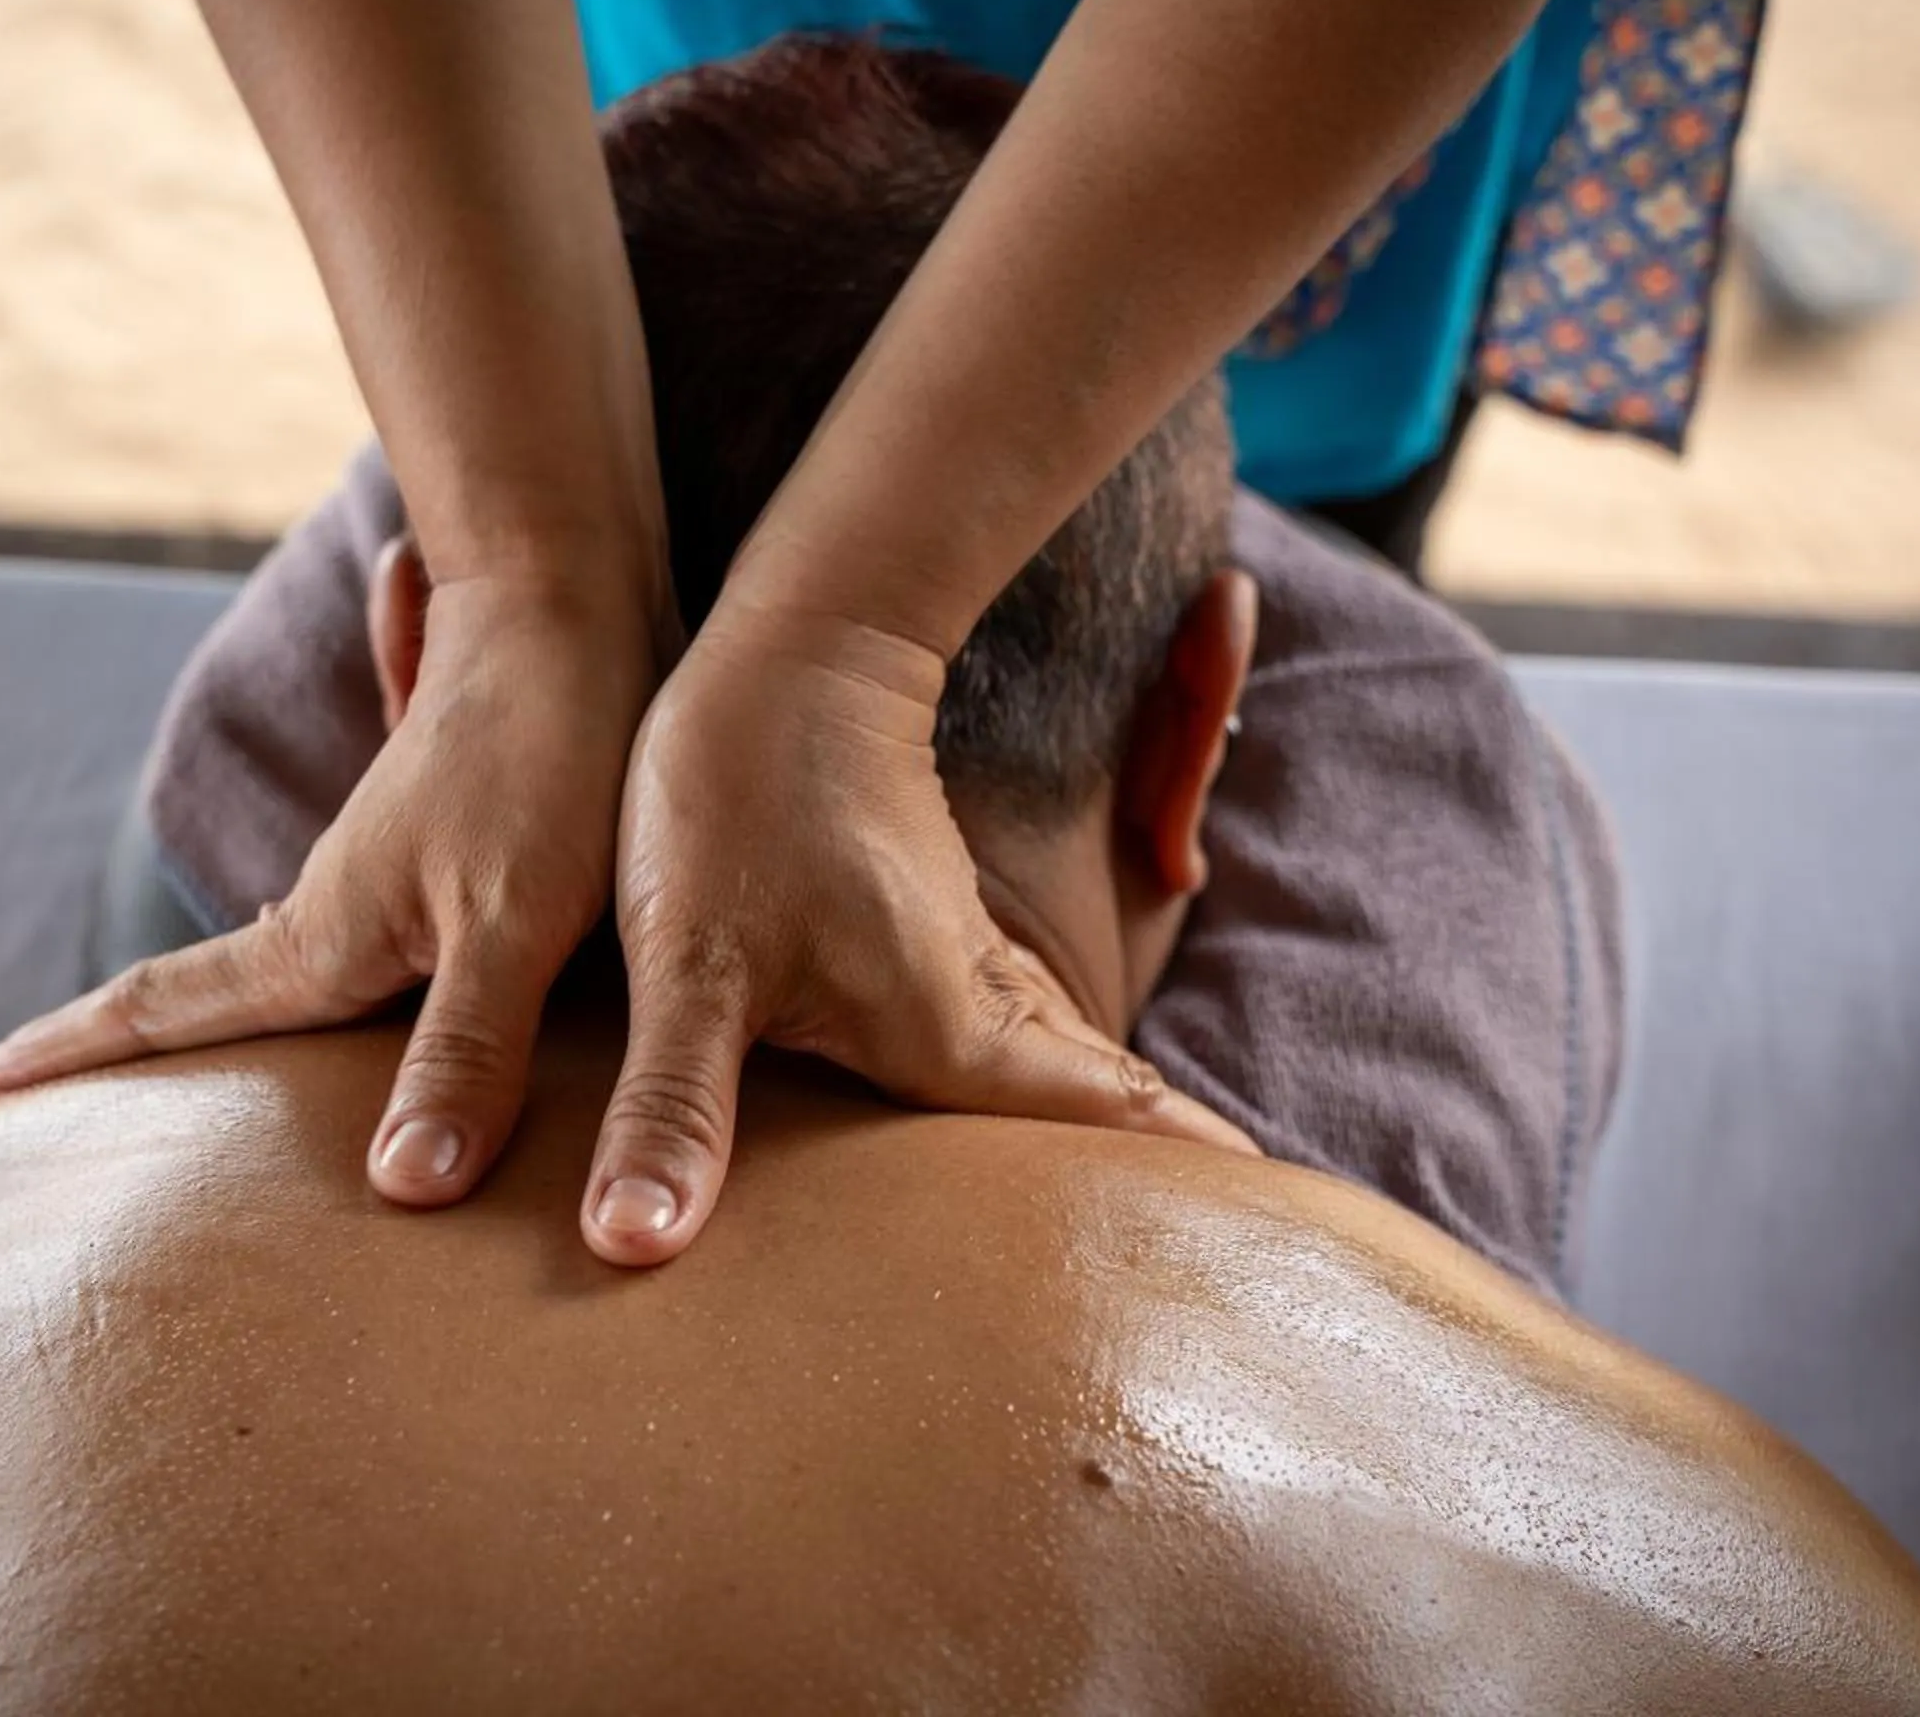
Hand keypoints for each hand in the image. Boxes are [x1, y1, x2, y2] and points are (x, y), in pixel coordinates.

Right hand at [0, 568, 660, 1205]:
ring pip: (299, 958)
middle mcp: (343, 903)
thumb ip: (465, 1049)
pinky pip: (382, 920)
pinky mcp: (463, 842)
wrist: (573, 600)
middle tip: (55, 1105)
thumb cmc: (552, 762)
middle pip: (219, 992)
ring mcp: (396, 867)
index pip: (173, 1003)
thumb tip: (398, 1187)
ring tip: (195, 1064)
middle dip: (141, 1049)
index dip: (79, 1050)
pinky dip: (334, 951)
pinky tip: (341, 947)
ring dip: (241, 1009)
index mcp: (327, 934)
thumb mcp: (515, 924)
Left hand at [584, 604, 1254, 1266]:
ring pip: (1064, 1073)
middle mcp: (976, 1009)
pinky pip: (1018, 1035)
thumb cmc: (737, 792)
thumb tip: (633, 1245)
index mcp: (953, 1031)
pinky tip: (1042, 1126)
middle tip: (1252, 1274)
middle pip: (1104, 1114)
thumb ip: (673, 1108)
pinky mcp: (921, 939)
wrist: (787, 645)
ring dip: (1116, 1137)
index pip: (1112, 1126)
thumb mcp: (686, 963)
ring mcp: (956, 969)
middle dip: (1175, 1188)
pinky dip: (1056, 1088)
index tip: (1287, 1258)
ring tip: (1173, 1225)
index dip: (1203, 1187)